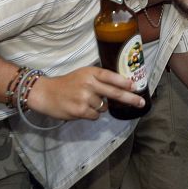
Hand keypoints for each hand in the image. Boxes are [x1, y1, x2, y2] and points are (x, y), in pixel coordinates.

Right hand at [26, 65, 143, 119]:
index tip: (134, 86)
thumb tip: (120, 88)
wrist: (46, 93)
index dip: (124, 81)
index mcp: (90, 73)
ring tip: (84, 101)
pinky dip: (91, 114)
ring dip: (98, 107)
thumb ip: (98, 79)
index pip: (111, 76)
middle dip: (130, 98)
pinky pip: (96, 116)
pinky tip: (81, 109)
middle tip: (141, 102)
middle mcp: (89, 84)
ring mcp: (85, 98)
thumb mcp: (83, 75)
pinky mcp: (80, 111)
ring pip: (104, 107)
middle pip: (115, 93)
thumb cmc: (67, 84)